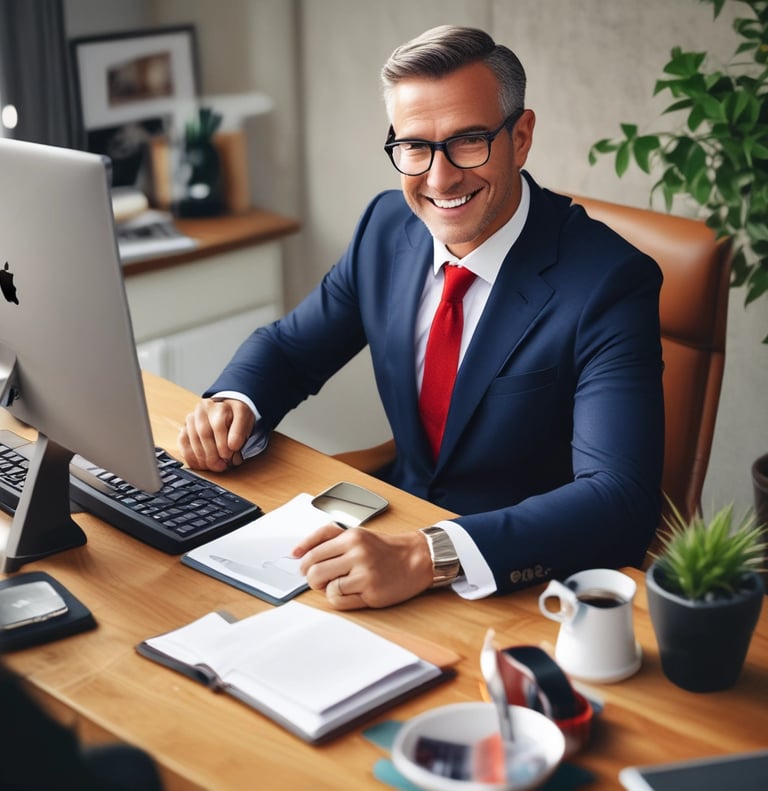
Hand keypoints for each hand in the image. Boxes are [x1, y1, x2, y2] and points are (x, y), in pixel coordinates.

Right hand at [178, 398, 254, 471]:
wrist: (227, 411)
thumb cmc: (236, 417)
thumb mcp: (245, 421)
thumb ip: (240, 433)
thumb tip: (232, 447)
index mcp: (220, 406)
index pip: (218, 425)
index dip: (222, 444)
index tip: (229, 455)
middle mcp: (203, 410)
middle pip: (203, 433)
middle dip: (212, 454)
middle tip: (221, 465)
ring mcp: (192, 418)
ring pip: (192, 439)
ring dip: (203, 457)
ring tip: (213, 466)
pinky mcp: (184, 427)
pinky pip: (182, 442)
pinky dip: (191, 456)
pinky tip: (201, 464)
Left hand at [292, 525, 434, 608]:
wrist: (415, 559)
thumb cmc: (382, 548)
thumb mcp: (355, 533)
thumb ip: (324, 537)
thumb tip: (295, 552)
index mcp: (351, 537)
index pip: (312, 553)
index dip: (304, 565)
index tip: (305, 569)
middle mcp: (357, 553)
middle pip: (314, 572)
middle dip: (313, 579)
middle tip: (323, 579)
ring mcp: (364, 574)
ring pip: (325, 588)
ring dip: (327, 589)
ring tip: (340, 584)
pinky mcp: (371, 592)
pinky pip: (339, 601)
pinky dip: (338, 599)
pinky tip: (350, 592)